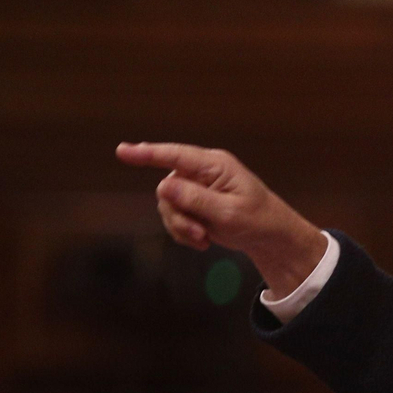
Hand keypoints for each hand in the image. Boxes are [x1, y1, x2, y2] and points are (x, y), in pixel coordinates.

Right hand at [115, 142, 328, 299]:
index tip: (122, 152)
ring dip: (181, 227)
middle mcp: (201, 173)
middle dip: (177, 216)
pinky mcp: (194, 205)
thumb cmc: (258, 220)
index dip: (147, 153)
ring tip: (204, 239)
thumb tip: (163, 186)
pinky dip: (184, 233)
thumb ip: (197, 199)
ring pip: (167, 206)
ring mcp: (196, 188)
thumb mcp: (230, 213)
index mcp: (214, 165)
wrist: (270, 238)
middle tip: (198, 234)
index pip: (175, 156)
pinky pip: (174, 218)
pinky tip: (204, 241)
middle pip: (167, 190)